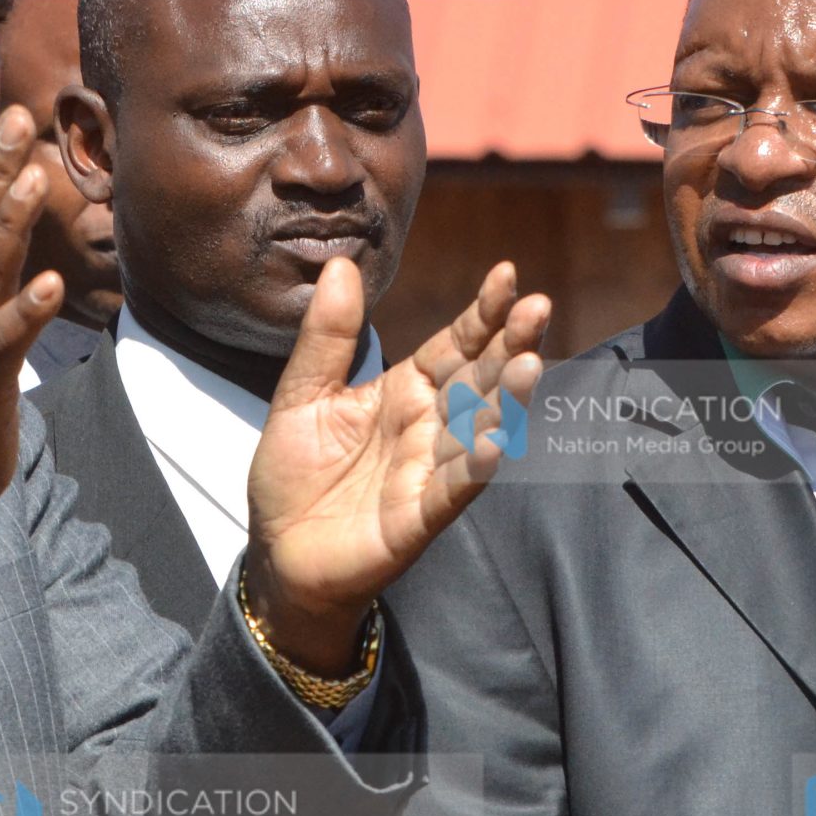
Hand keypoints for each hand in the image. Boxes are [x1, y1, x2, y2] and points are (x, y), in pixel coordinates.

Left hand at [244, 259, 549, 673]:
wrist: (277, 551)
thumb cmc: (294, 474)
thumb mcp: (302, 393)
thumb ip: (327, 336)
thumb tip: (342, 263)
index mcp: (404, 391)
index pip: (454, 345)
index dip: (482, 313)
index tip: (508, 275)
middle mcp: (428, 427)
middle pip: (480, 380)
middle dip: (511, 345)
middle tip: (539, 308)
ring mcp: (428, 472)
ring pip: (478, 431)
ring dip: (506, 401)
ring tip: (529, 365)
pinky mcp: (417, 518)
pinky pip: (451, 491)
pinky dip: (473, 469)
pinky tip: (494, 443)